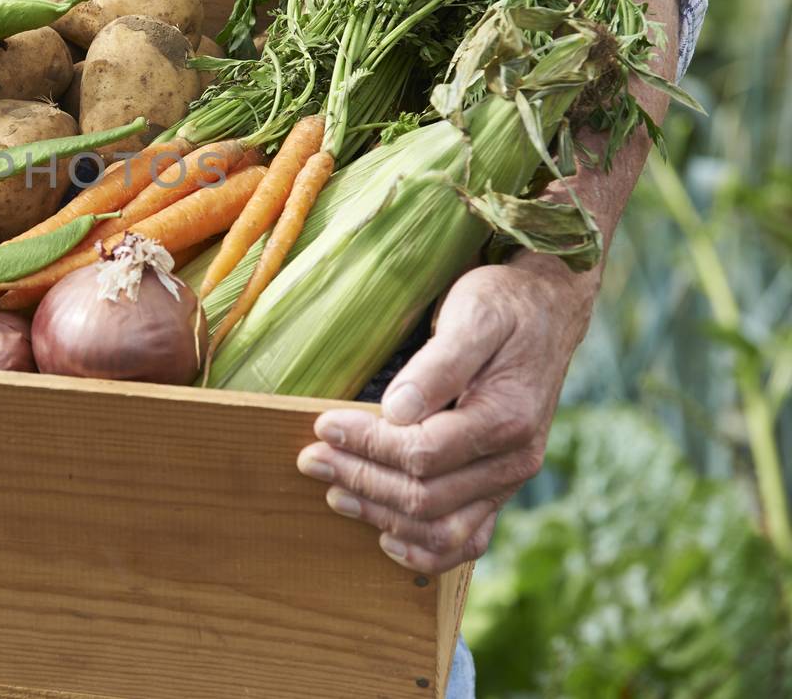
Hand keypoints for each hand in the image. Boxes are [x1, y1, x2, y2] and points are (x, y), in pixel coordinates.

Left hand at [295, 255, 594, 574]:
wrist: (546, 312)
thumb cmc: (503, 307)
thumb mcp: (473, 316)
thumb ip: (439, 364)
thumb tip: (397, 410)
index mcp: (506, 419)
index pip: (423, 453)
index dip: (368, 445)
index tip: (324, 427)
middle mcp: (513, 460)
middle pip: (425, 496)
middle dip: (360, 480)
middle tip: (310, 460)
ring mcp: (508, 480)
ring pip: (441, 528)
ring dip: (381, 517)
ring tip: (334, 495)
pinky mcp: (497, 487)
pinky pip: (468, 540)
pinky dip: (426, 550)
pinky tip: (386, 540)